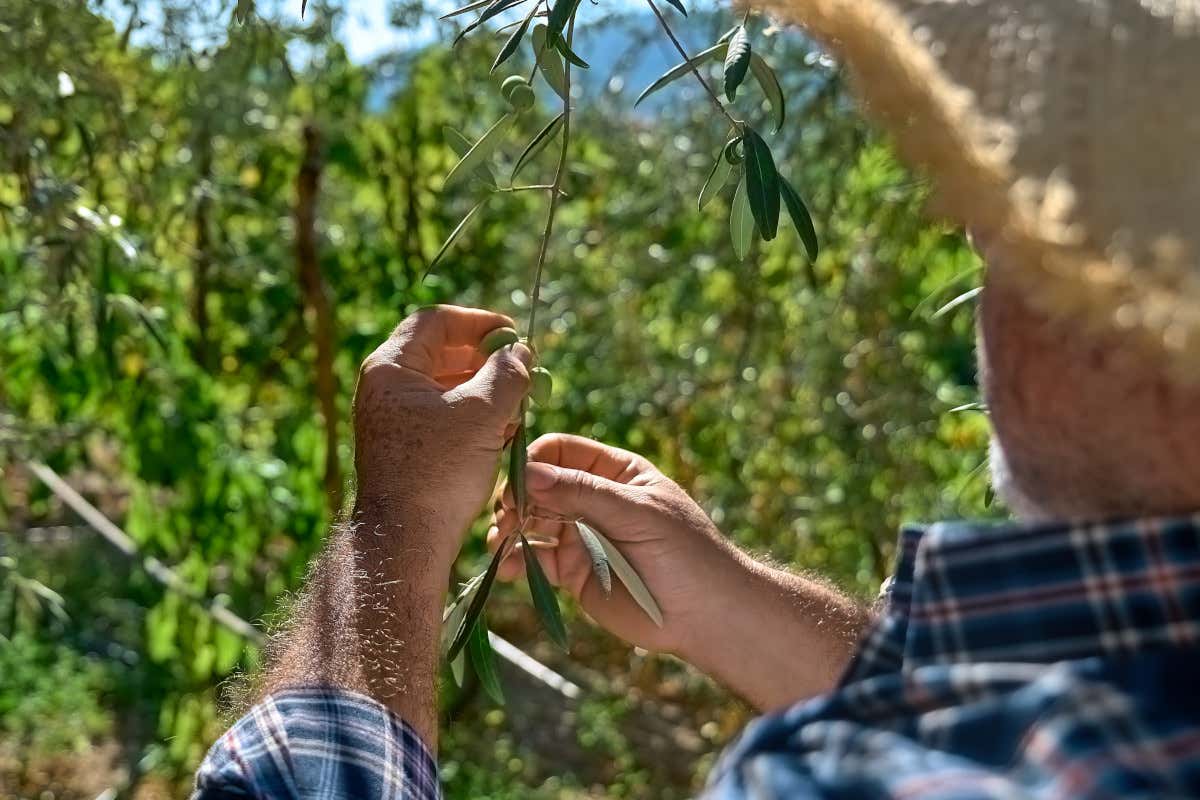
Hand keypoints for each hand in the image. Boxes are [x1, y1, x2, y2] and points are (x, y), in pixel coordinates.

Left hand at [353, 305, 531, 569]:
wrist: (406, 540)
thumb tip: (521, 352)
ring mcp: (393, 418)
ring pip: (446, 386)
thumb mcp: (482, 414)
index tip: (513, 335)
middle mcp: (386, 387)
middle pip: (441, 352)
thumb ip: (507, 374)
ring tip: (518, 405)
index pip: (436, 321)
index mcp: (392, 368)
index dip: (478, 322)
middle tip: (522, 370)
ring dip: (484, 389)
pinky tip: (502, 430)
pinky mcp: (405, 445)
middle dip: (486, 359)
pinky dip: (473, 415)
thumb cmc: (438, 473)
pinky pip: (443, 415)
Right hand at [490, 433, 745, 653]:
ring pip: (530, 523)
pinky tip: (506, 567)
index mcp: (614, 472)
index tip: (517, 484)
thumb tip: (530, 472)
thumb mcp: (637, 513)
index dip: (534, 462)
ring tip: (501, 542)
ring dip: (509, 529)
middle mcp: (593, 500)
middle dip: (516, 498)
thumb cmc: (685, 553)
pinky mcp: (573, 572)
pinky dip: (515, 561)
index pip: (561, 452)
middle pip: (538, 486)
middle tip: (507, 517)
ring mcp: (581, 536)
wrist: (706, 616)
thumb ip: (583, 493)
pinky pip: (535, 560)